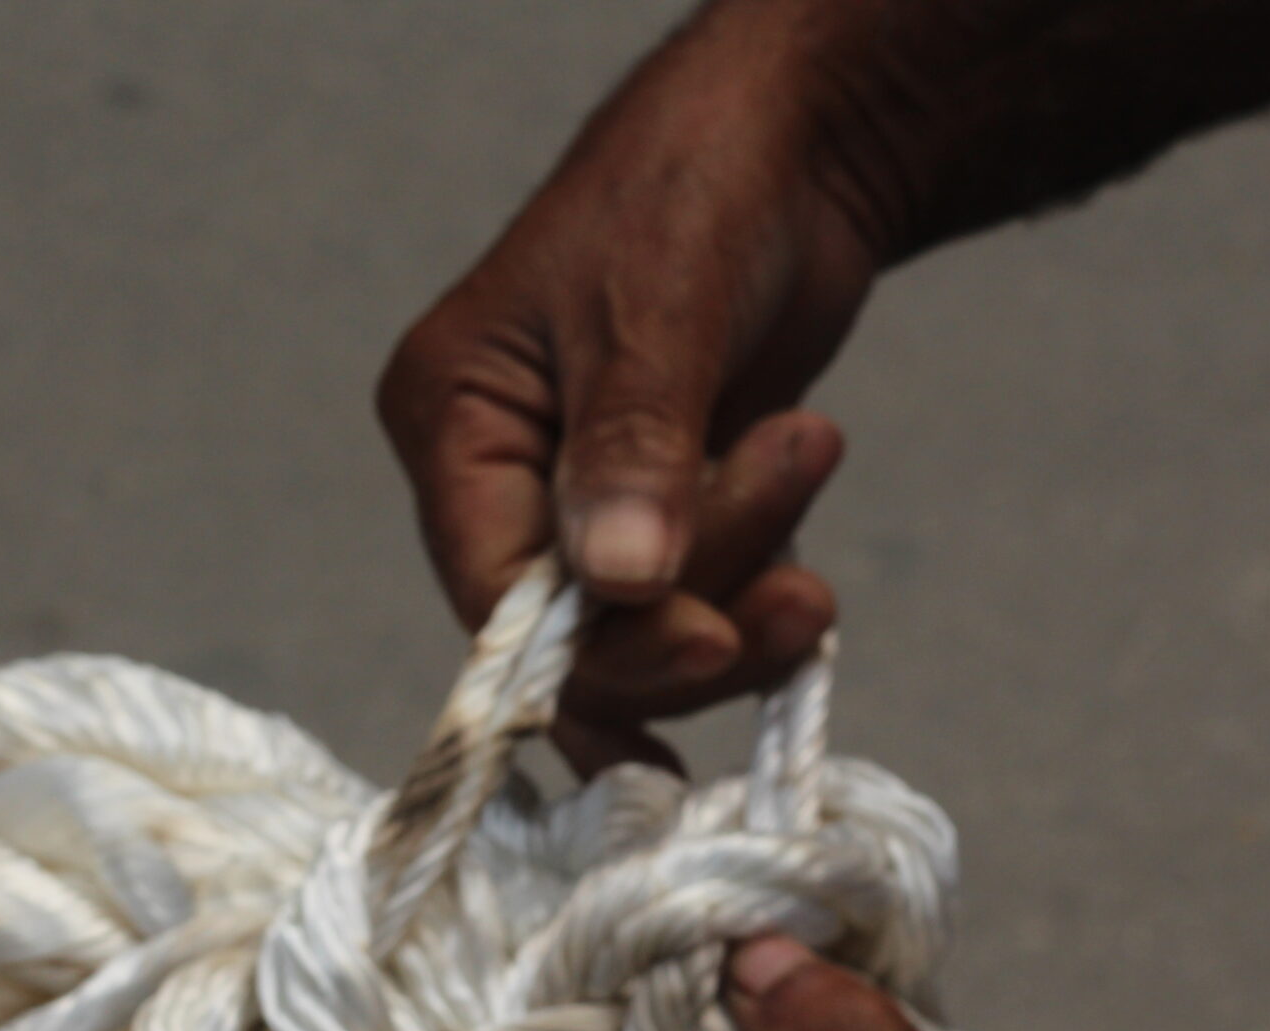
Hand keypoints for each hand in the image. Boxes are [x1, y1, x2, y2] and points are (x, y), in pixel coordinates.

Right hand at [377, 3, 891, 771]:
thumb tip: (618, 581)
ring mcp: (584, 506)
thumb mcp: (656, 308)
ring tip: (816, 458)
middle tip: (802, 583)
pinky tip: (806, 565)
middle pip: (579, 640)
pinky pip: (699, 609)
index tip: (713, 637)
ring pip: (647, 637)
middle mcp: (502, 480)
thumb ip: (633, 448)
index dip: (600, 642)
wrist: (791, 149)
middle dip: (697, 614)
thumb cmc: (693, 187)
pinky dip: (758, 602)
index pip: (494, 595)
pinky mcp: (664, 518)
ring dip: (746, 599)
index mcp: (454, 421)